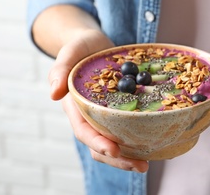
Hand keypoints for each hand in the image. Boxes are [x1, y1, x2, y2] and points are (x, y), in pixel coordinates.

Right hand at [48, 30, 148, 172]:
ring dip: (130, 154)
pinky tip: (156, 141)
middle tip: (141, 165)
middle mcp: (90, 115)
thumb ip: (60, 69)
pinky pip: (128, 127)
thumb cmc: (80, 47)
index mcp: (75, 106)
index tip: (114, 150)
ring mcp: (105, 115)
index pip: (84, 130)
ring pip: (115, 141)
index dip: (97, 142)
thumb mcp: (70, 52)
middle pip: (100, 144)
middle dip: (119, 159)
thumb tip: (54, 93)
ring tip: (148, 162)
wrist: (93, 44)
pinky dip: (139, 137)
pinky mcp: (120, 110)